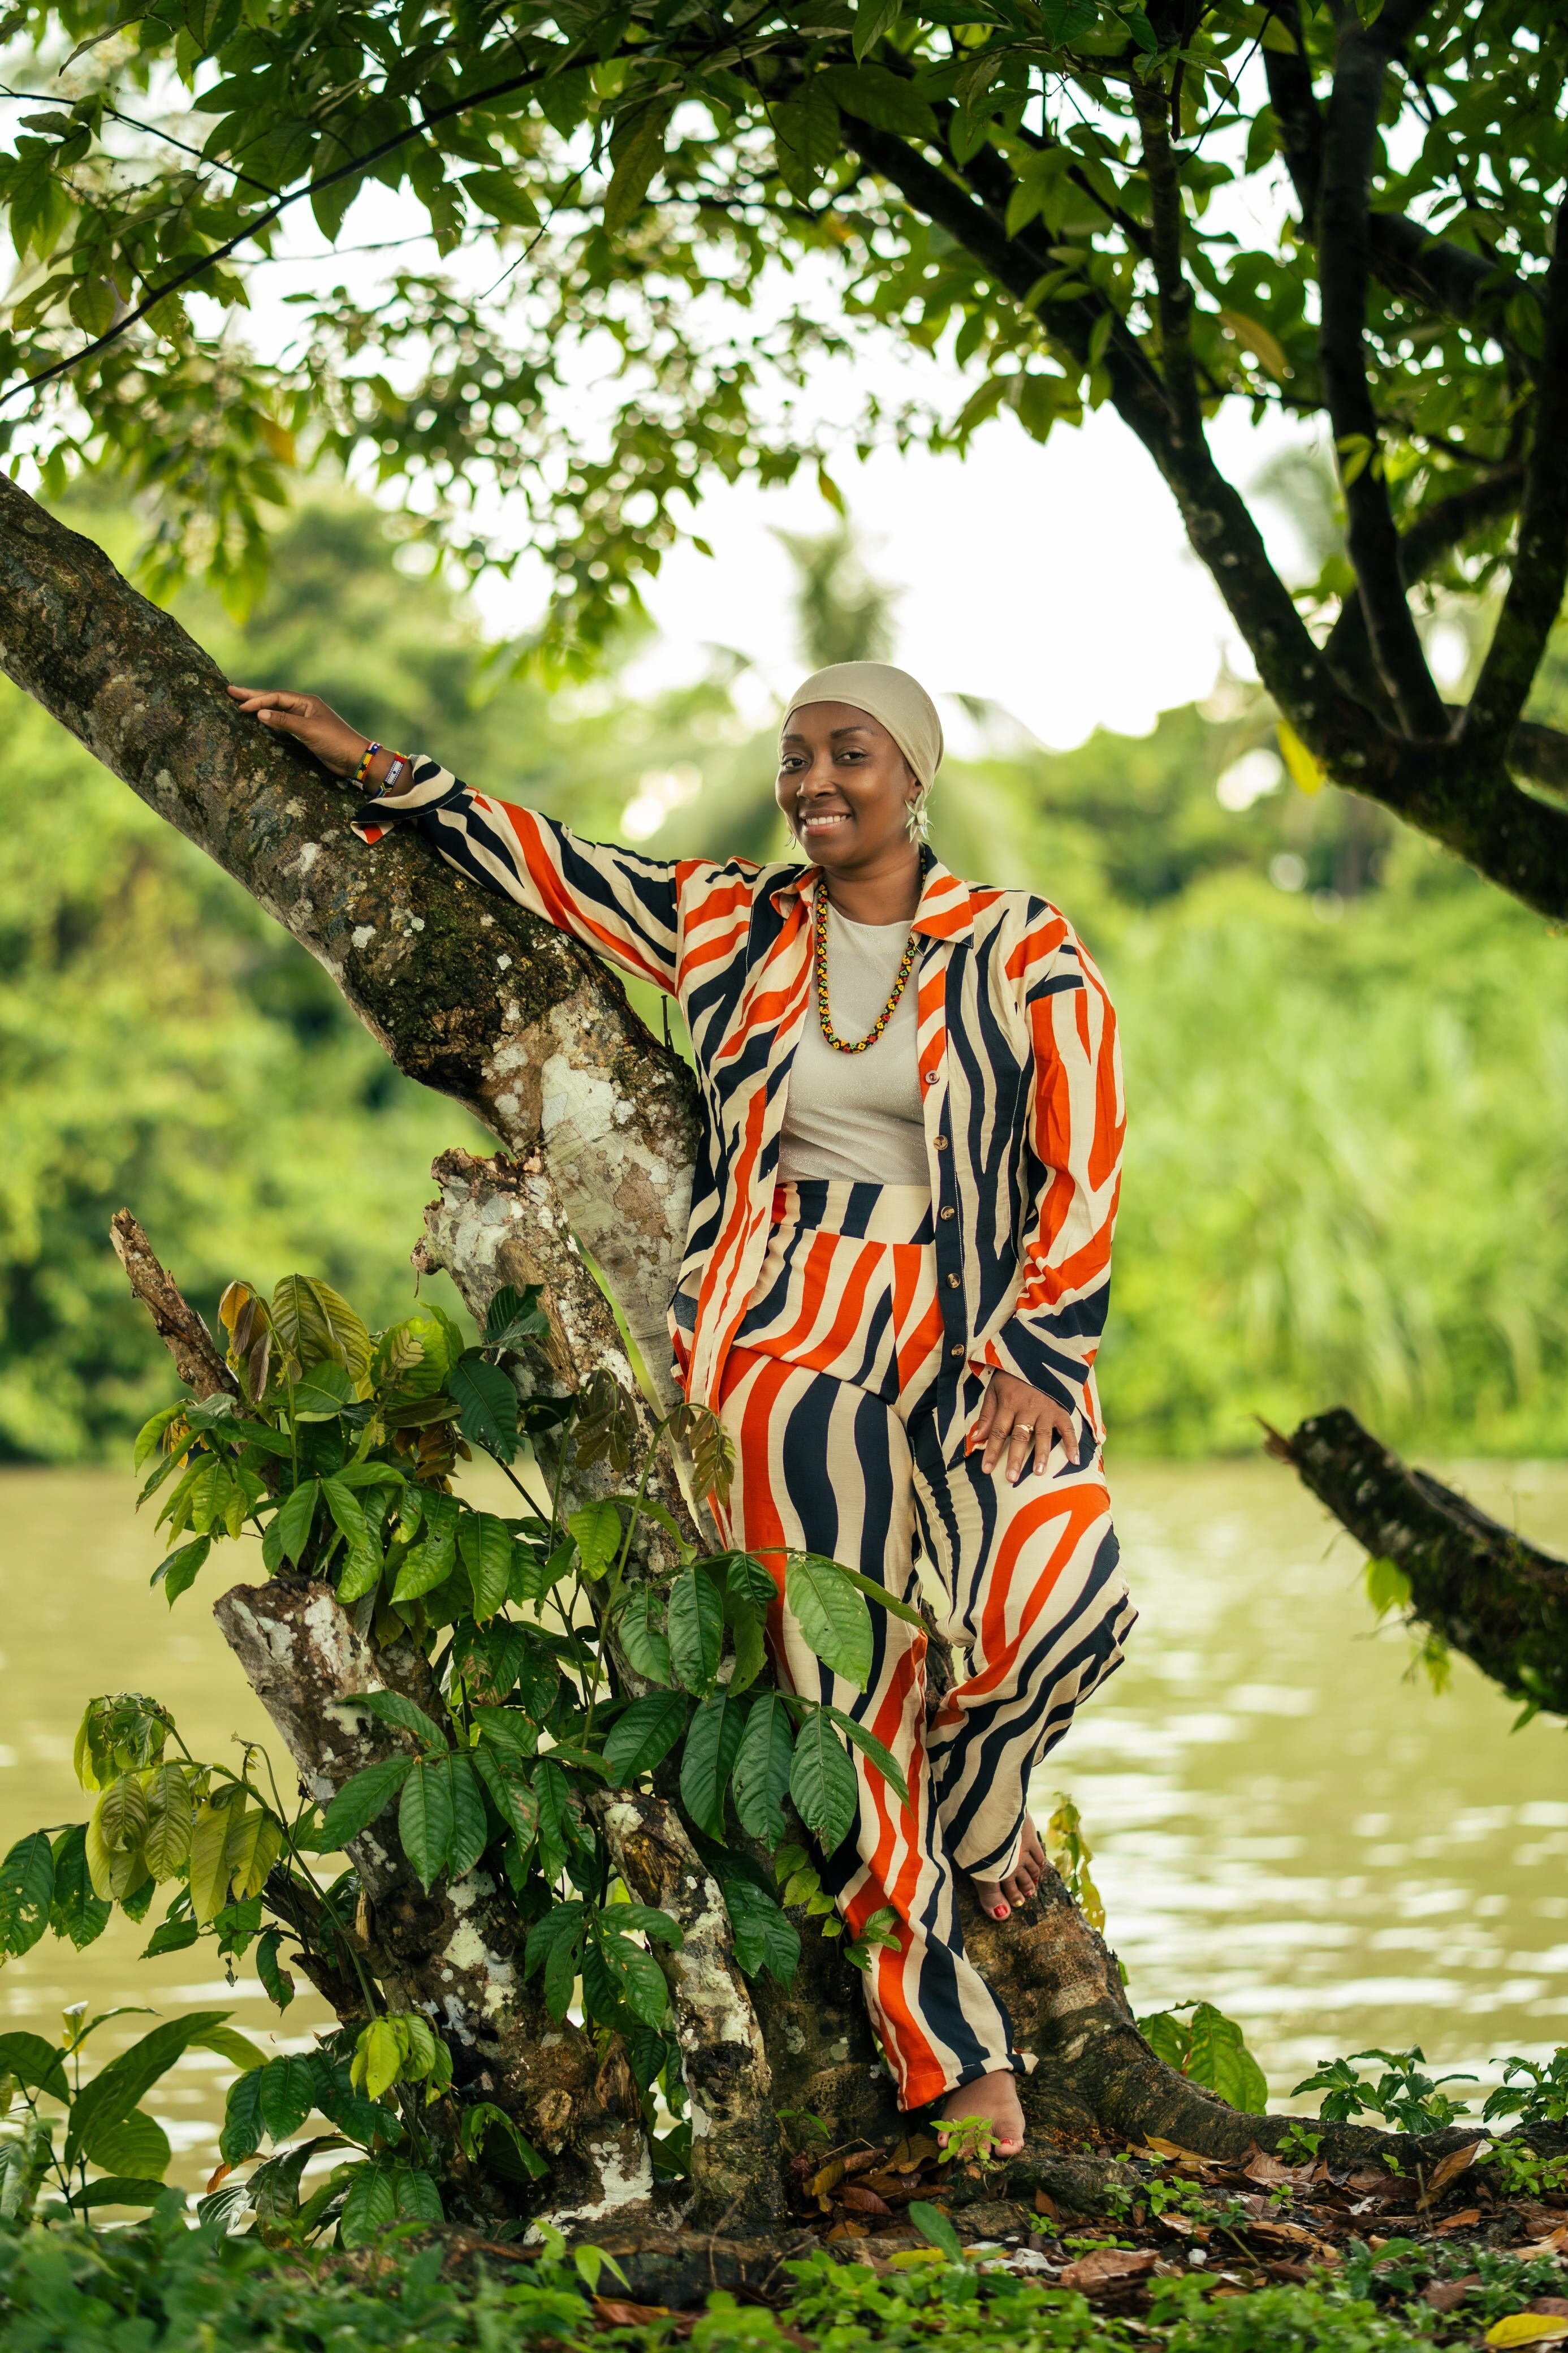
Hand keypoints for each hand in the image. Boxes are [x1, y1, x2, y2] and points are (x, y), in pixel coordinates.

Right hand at [225, 686, 372, 778]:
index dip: (257, 700)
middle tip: (230, 691)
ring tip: (240, 703)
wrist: (355, 758)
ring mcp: (304, 720)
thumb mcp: (308, 730)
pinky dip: (269, 720)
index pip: (276, 697)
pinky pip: (282, 723)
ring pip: (277, 711)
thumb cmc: (335, 741)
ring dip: (259, 707)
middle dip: (252, 696)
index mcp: (306, 702)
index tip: (239, 705)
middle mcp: (304, 707)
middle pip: (274, 699)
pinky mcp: (305, 733)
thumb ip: (284, 721)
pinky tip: (259, 720)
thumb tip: (259, 713)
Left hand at [972, 1372, 1078, 1483]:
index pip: (998, 1431)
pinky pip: (1068, 1428)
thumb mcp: (994, 1390)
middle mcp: (1028, 1407)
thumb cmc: (1011, 1377)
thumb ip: (987, 1415)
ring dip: (1041, 1454)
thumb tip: (977, 1439)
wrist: (1036, 1356)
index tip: (987, 1470)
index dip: (992, 1451)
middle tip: (1012, 1478)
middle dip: (1015, 1458)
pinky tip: (1074, 1460)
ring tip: (1039, 1472)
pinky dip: (1072, 1444)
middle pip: (1020, 1436)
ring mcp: (1046, 1409)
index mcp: (1009, 1402)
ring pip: (1043, 1434)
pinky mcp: (1061, 1409)